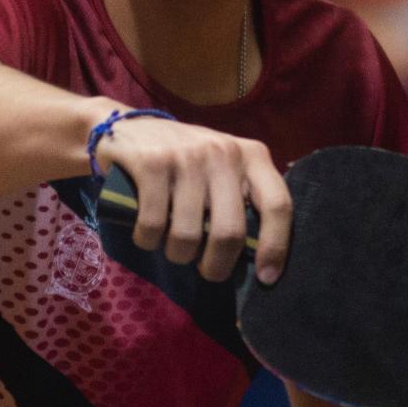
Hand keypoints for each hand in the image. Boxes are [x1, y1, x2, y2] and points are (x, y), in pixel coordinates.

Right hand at [97, 116, 291, 284]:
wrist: (130, 128)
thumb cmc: (186, 160)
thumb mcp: (223, 168)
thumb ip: (241, 199)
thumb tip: (257, 257)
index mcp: (252, 155)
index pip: (277, 205)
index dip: (276, 247)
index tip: (267, 278)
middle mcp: (223, 152)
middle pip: (230, 232)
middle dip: (216, 266)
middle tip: (207, 271)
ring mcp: (186, 156)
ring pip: (187, 235)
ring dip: (178, 254)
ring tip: (173, 247)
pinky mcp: (151, 162)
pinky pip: (153, 224)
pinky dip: (147, 240)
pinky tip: (146, 235)